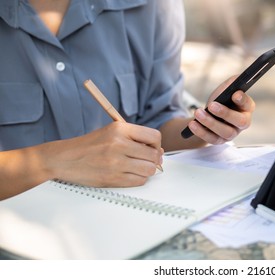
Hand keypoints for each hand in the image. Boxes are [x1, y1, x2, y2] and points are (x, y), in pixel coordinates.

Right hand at [44, 122, 162, 186]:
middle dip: (154, 159)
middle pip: (154, 155)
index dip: (157, 144)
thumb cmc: (90, 145)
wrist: (64, 159)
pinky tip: (130, 174)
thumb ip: (134, 138)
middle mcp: (118, 144)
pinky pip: (139, 181)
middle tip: (146, 160)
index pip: (154, 136)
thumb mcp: (111, 132)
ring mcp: (116, 163)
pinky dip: (139, 179)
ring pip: (149, 169)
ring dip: (147, 170)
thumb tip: (159, 151)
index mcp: (119, 129)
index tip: (152, 148)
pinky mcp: (113, 178)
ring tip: (137, 167)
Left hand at [187, 76, 255, 143]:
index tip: (235, 94)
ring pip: (225, 132)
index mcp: (247, 107)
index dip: (243, 100)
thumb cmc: (222, 100)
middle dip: (225, 113)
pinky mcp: (220, 141)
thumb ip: (232, 83)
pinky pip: (212, 139)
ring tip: (198, 112)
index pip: (248, 104)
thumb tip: (236, 80)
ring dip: (210, 122)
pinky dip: (201, 132)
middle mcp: (243, 122)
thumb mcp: (226, 89)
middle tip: (212, 106)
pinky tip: (193, 124)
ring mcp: (232, 133)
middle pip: (239, 121)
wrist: (210, 114)